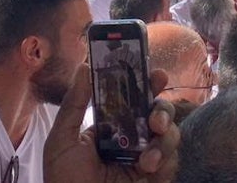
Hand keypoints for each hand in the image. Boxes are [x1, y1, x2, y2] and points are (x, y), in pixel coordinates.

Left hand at [44, 63, 178, 182]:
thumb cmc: (65, 181)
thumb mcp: (62, 140)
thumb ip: (74, 103)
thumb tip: (85, 66)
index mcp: (110, 126)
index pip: (132, 98)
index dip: (147, 83)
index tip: (157, 74)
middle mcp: (131, 139)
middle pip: (159, 112)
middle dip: (163, 110)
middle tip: (154, 119)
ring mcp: (146, 158)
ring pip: (171, 135)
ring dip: (164, 141)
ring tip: (147, 160)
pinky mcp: (156, 177)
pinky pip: (173, 162)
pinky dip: (166, 162)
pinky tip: (149, 169)